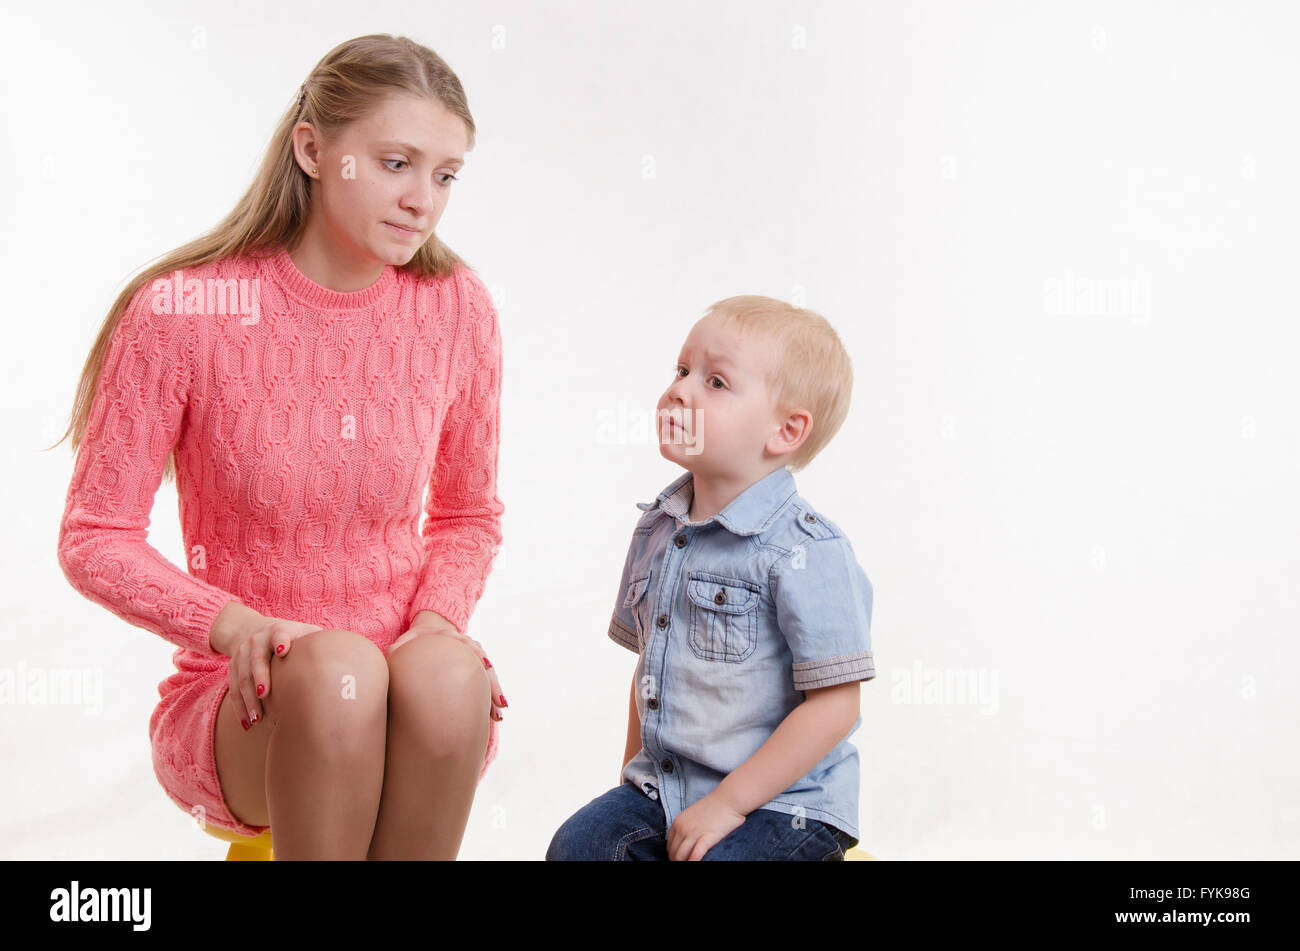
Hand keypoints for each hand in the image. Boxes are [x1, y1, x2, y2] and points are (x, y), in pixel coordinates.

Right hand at [211, 602, 323, 730]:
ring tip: (257, 719)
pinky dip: (239, 707)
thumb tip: (351, 659)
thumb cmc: (290, 637)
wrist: (252, 629)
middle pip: (256, 659)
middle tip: (265, 694)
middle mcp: (257, 640)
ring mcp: (242, 654)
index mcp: (278, 630)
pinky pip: (233, 688)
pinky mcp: (232, 667)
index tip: (282, 651)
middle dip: (259, 676)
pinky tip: (247, 723)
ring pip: (242, 677)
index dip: (280, 641)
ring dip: (248, 699)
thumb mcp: (304, 633)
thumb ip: (321, 643)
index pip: (279, 633)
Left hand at [387, 618, 505, 722]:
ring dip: (495, 696)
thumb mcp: (409, 639)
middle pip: (486, 666)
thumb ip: (401, 646)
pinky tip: (495, 716)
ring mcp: (475, 661)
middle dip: (492, 685)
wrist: (432, 634)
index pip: (470, 647)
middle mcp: (470, 650)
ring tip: (498, 716)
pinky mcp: (475, 673)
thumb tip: (392, 653)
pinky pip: (486, 685)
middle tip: (497, 704)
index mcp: (456, 640)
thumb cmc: (419, 639)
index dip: (477, 656)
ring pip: (490, 678)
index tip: (484, 665)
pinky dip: (491, 699)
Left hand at [666, 793, 746, 860]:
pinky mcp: (706, 838)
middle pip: (673, 853)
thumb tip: (685, 842)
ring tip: (692, 865)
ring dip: (685, 863)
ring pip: (680, 857)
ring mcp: (693, 833)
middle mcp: (682, 828)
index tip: (681, 859)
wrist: (729, 799)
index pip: (669, 846)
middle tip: (687, 863)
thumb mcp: (693, 815)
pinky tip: (696, 864)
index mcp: (677, 822)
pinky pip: (694, 856)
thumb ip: (686, 827)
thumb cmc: (715, 807)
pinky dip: (693, 862)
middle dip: (678, 861)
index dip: (674, 855)